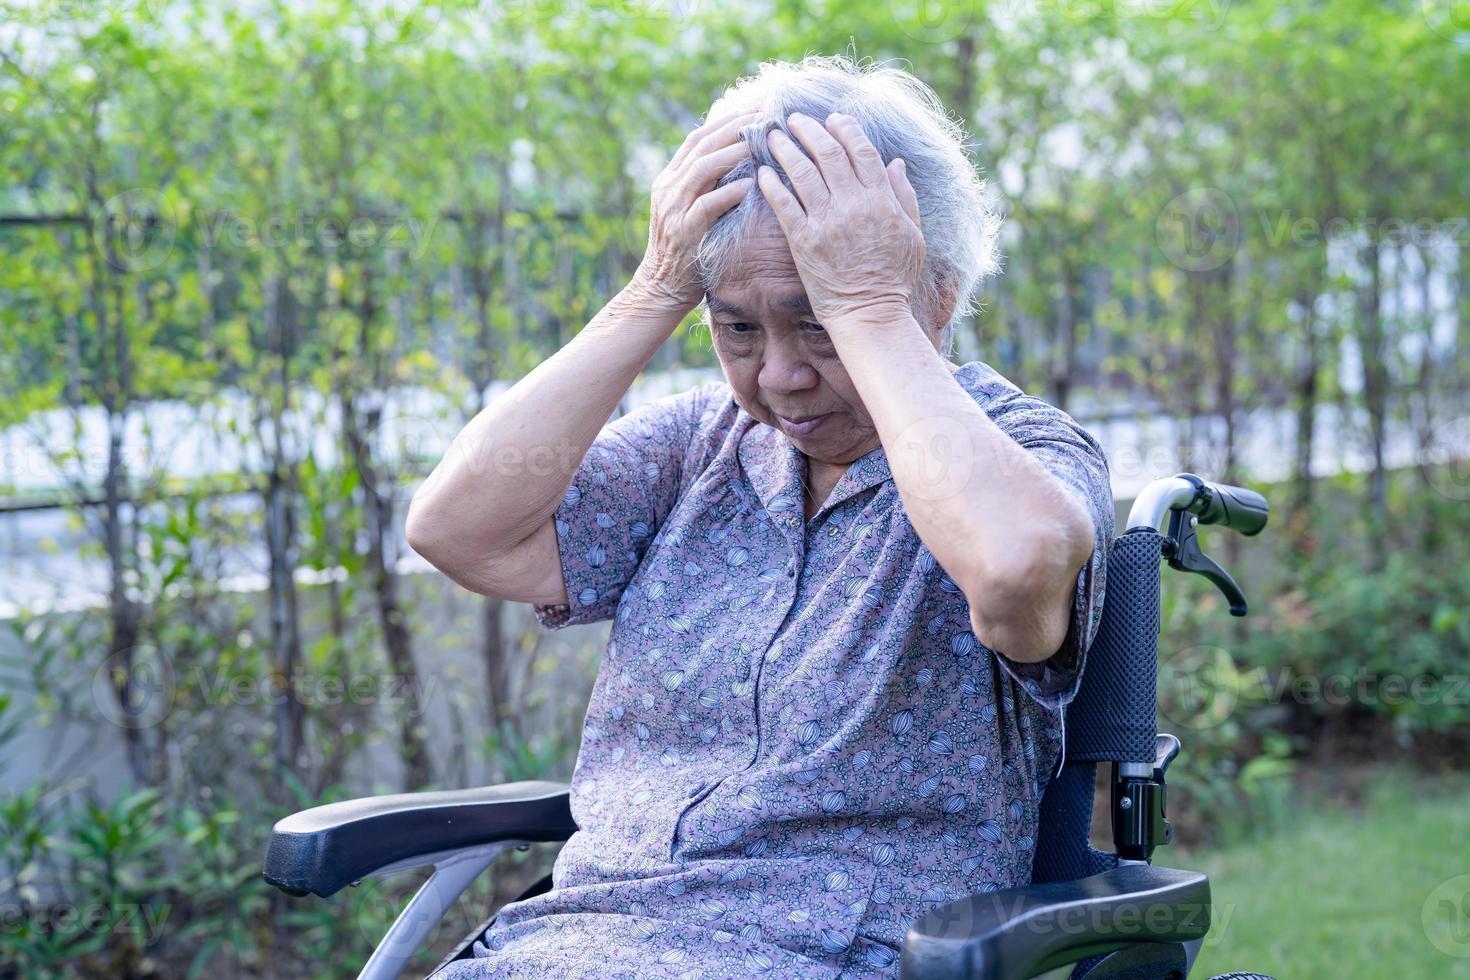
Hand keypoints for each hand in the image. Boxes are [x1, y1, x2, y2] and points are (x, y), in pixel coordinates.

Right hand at [629, 107, 758, 314]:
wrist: (661, 288)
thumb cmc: (685, 251)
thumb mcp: (690, 210)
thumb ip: (706, 186)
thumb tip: (738, 161)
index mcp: (670, 179)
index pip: (697, 139)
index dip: (725, 120)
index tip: (753, 109)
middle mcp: (669, 188)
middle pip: (701, 146)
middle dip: (732, 128)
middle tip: (762, 116)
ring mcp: (673, 209)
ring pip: (702, 169)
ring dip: (731, 153)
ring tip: (757, 143)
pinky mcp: (683, 232)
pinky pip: (706, 206)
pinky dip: (727, 193)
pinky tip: (749, 185)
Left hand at [756, 111, 923, 327]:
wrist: (869, 314)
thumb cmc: (894, 278)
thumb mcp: (913, 234)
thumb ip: (904, 196)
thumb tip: (896, 163)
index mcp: (881, 200)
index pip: (861, 150)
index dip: (845, 129)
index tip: (833, 118)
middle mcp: (853, 205)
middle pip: (828, 153)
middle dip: (808, 129)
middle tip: (793, 118)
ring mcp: (827, 222)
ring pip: (802, 172)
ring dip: (785, 148)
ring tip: (772, 136)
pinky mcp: (804, 241)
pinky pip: (784, 204)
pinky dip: (772, 184)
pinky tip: (763, 172)